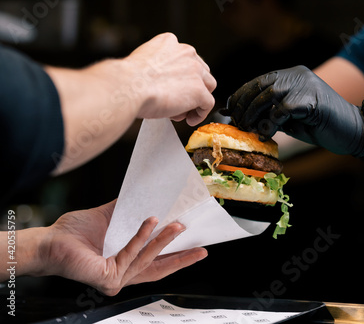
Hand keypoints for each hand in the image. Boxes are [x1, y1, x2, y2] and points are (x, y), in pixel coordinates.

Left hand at [39, 200, 206, 295]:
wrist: (49, 242)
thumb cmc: (74, 234)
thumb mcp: (108, 219)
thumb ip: (127, 213)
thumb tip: (147, 197)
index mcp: (125, 263)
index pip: (156, 263)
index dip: (176, 256)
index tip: (195, 247)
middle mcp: (123, 275)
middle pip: (159, 269)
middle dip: (182, 259)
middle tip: (202, 249)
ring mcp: (117, 278)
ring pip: (148, 259)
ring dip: (165, 241)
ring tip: (179, 226)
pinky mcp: (108, 277)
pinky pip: (130, 253)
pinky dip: (142, 236)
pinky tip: (150, 221)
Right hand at [125, 33, 216, 124]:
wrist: (128, 87)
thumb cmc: (128, 80)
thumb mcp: (142, 65)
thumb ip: (157, 70)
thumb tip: (161, 86)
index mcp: (169, 42)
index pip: (185, 59)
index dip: (182, 77)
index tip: (174, 88)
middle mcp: (186, 52)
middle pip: (201, 72)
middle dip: (191, 88)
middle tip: (178, 103)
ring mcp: (196, 71)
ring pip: (208, 87)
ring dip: (197, 101)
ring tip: (182, 113)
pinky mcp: (199, 90)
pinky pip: (208, 104)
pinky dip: (200, 114)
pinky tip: (189, 120)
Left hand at [224, 65, 363, 156]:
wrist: (352, 131)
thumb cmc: (320, 125)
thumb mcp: (289, 118)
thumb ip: (270, 113)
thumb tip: (243, 118)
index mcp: (291, 75)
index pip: (258, 81)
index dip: (241, 95)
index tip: (230, 110)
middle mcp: (297, 75)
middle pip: (260, 86)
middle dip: (244, 106)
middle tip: (236, 123)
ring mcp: (305, 85)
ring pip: (268, 95)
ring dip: (253, 113)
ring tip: (247, 128)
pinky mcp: (311, 100)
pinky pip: (283, 109)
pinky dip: (271, 122)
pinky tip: (266, 133)